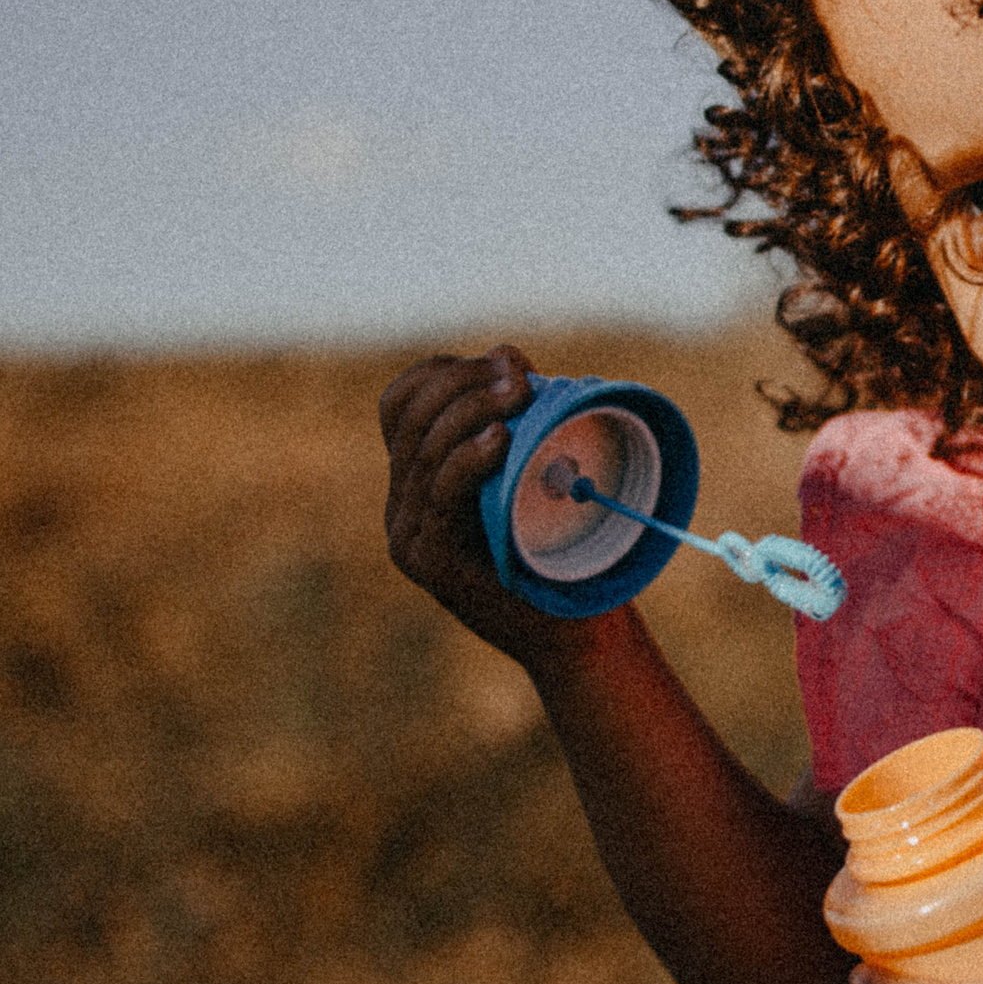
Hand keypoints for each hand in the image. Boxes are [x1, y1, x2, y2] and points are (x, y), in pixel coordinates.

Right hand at [378, 345, 602, 669]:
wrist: (580, 630)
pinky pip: (439, 497)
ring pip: (425, 451)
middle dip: (466, 383)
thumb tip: (509, 353)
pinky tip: (499, 439)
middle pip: (412, 418)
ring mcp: (411, 537)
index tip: (508, 361)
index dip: (446, 371)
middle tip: (521, 374)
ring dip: (474, 410)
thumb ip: (521, 417)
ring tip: (521, 395)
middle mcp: (404, 505)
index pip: (402, 403)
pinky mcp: (432, 564)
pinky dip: (468, 460)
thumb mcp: (538, 471)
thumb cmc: (566, 547)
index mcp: (419, 477)